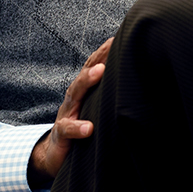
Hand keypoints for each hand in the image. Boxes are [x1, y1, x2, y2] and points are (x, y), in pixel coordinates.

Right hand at [27, 38, 112, 189]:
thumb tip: (137, 83)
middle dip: (98, 58)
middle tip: (112, 45)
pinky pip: (67, 129)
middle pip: (85, 74)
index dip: (104, 52)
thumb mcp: (96, 110)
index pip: (94, 67)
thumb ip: (110, 96)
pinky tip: (88, 127)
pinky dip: (78, 127)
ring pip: (74, 94)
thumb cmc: (82, 128)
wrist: (55, 154)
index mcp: (85, 92)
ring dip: (87, 81)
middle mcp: (75, 98)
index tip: (118, 37)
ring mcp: (67, 114)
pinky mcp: (61, 135)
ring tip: (100, 71)